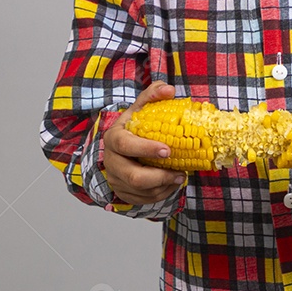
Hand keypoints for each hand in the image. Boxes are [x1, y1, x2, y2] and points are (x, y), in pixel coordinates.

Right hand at [101, 81, 185, 204]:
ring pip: (141, 191)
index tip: (167, 150)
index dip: (145, 148)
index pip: (125, 145)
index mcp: (113, 138)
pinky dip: (161, 195)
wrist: (125, 145)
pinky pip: (143, 200)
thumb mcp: (142, 106)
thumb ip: (154, 93)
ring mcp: (116, 179)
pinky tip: (171, 184)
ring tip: (180, 177)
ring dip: (164, 186)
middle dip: (160, 176)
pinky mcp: (123, 193)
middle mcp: (111, 160)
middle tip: (180, 172)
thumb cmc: (136, 124)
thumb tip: (169, 91)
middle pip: (133, 176)